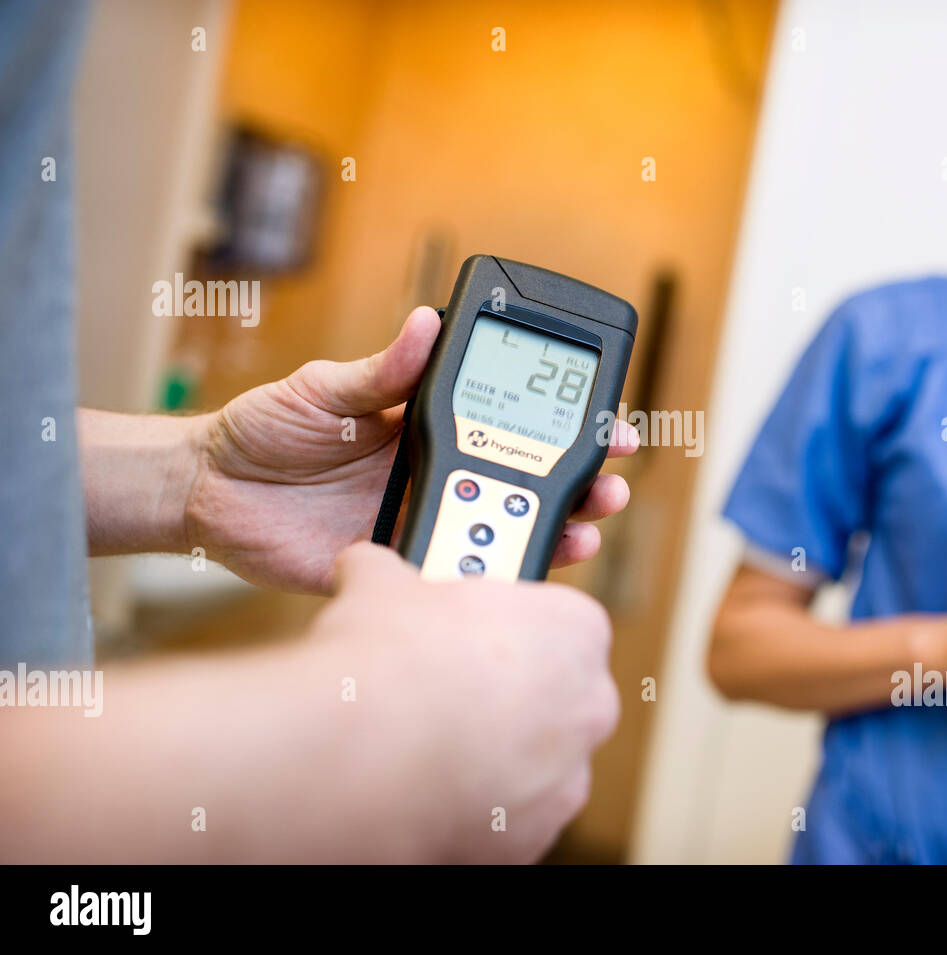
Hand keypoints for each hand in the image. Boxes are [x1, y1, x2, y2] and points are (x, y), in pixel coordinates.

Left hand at [185, 306, 638, 591]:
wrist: (208, 494)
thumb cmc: (264, 431)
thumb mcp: (323, 390)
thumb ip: (378, 371)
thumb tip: (426, 324)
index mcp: (427, 426)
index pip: (513, 423)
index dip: (564, 424)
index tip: (607, 423)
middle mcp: (438, 475)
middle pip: (528, 482)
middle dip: (582, 484)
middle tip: (610, 483)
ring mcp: (422, 522)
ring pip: (504, 531)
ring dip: (555, 531)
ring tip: (585, 528)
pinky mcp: (397, 568)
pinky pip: (454, 578)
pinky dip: (491, 581)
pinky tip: (520, 576)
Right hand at [310, 542, 619, 862]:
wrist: (364, 757)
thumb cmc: (391, 660)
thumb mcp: (382, 587)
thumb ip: (388, 572)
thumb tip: (364, 564)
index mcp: (575, 630)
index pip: (560, 622)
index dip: (510, 627)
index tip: (470, 633)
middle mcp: (589, 706)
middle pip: (556, 695)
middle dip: (509, 694)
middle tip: (449, 689)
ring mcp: (567, 777)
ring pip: (538, 763)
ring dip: (496, 755)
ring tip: (428, 747)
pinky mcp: (532, 837)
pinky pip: (510, 817)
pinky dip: (476, 806)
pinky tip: (427, 791)